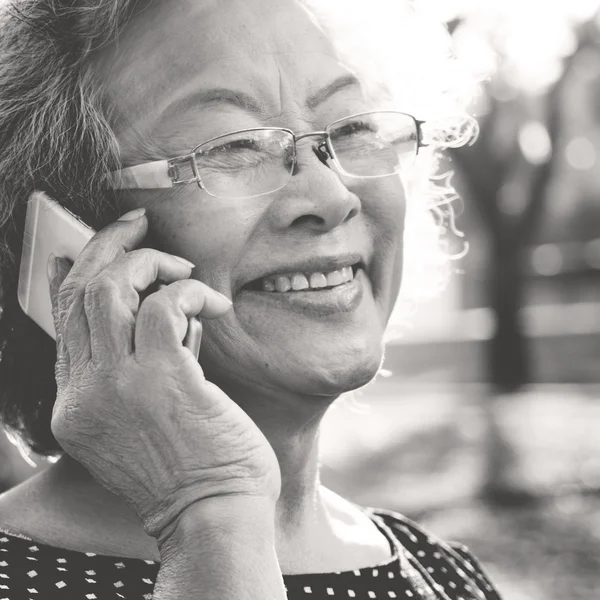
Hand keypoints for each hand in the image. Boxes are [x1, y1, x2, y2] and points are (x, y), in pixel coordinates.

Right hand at [48, 208, 280, 544]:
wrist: (214, 517)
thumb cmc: (190, 470)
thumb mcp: (139, 423)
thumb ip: (134, 367)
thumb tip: (153, 307)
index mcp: (76, 405)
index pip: (63, 320)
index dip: (80, 272)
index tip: (102, 247)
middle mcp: (85, 393)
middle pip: (80, 293)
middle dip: (109, 246)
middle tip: (141, 226)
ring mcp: (119, 385)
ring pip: (112, 289)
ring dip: (150, 263)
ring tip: (183, 268)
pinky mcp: (163, 377)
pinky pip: (164, 304)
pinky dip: (188, 290)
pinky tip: (213, 303)